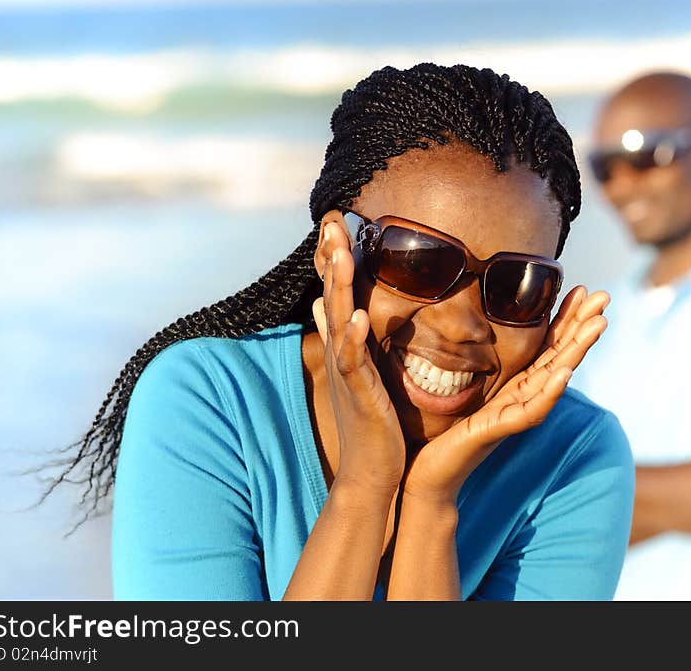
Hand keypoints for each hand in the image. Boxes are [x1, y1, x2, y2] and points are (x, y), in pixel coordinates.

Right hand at [312, 220, 405, 494]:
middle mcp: (341, 353)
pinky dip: (354, 339)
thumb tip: (321, 304)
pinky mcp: (360, 395)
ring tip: (341, 254)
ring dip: (338, 288)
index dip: (330, 258)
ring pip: (339, 322)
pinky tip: (360, 317)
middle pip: (331, 296)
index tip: (333, 221)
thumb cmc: (367, 421)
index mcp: (344, 345)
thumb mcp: (354, 371)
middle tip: (331, 221)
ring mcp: (347, 373)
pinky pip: (354, 363)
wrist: (369, 470)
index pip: (333, 292)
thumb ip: (340, 335)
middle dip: (330, 258)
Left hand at [402, 285, 609, 503]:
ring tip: (598, 324)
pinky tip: (563, 374)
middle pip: (559, 356)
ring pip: (553, 378)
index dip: (565, 318)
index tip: (582, 289)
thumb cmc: (443, 432)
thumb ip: (473, 361)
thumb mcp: (461, 387)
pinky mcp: (498, 431)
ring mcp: (512, 414)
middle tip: (606, 296)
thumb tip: (469, 324)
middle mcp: (520, 397)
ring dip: (577, 351)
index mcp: (513, 384)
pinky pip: (529, 411)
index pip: (546, 346)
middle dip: (582, 326)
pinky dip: (549, 393)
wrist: (428, 474)